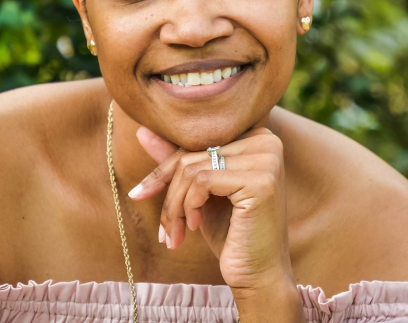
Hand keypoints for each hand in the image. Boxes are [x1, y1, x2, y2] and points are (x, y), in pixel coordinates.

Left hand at [128, 126, 295, 292]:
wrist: (259, 277)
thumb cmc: (231, 233)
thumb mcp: (200, 193)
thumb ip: (178, 160)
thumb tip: (142, 130)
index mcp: (256, 136)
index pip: (198, 141)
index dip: (167, 168)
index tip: (140, 193)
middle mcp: (266, 140)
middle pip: (194, 153)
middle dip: (169, 192)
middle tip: (162, 230)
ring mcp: (267, 158)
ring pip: (193, 168)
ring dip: (174, 206)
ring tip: (174, 234)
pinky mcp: (261, 180)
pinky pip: (202, 181)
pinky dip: (189, 206)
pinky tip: (195, 227)